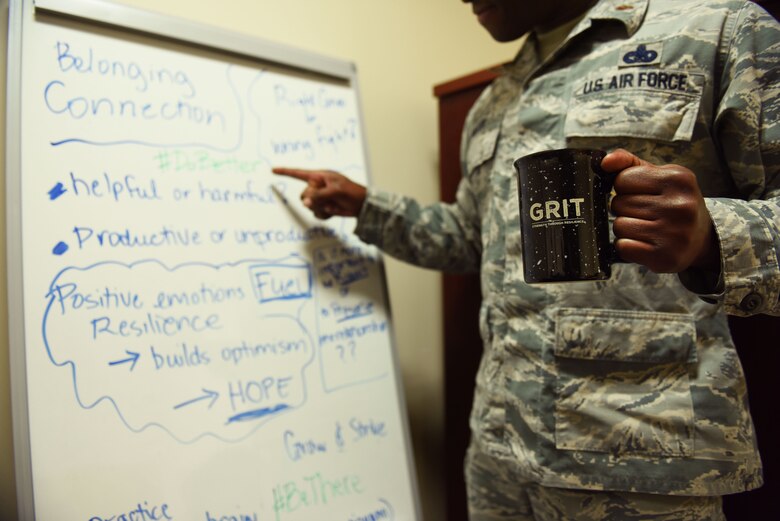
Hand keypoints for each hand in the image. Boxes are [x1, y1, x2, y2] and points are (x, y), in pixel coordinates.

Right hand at [272, 168, 366, 219]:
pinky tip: (333, 210)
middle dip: (314, 199)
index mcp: (319, 177)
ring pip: (308, 206)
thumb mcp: (335, 190)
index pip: (298, 173)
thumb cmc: (351, 192)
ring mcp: (319, 198)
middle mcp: (317, 186)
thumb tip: (305, 202)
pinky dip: (324, 214)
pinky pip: (315, 213)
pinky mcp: (323, 207)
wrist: (361, 205)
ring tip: (333, 204)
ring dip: (320, 207)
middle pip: (303, 195)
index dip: (285, 172)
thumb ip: (318, 195)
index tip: (273, 170)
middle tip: (328, 198)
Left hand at [602, 149, 718, 272]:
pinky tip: (645, 243)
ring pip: (619, 226)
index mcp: (678, 178)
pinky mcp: (665, 257)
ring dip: (626, 228)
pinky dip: (628, 246)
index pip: (623, 179)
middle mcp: (679, 206)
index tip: (642, 194)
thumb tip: (606, 161)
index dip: (625, 188)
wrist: (702, 238)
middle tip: (646, 214)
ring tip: (646, 228)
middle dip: (625, 209)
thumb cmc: (674, 203)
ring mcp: (674, 233)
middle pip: (619, 204)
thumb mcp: (660, 176)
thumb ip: (629, 164)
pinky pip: (623, 247)